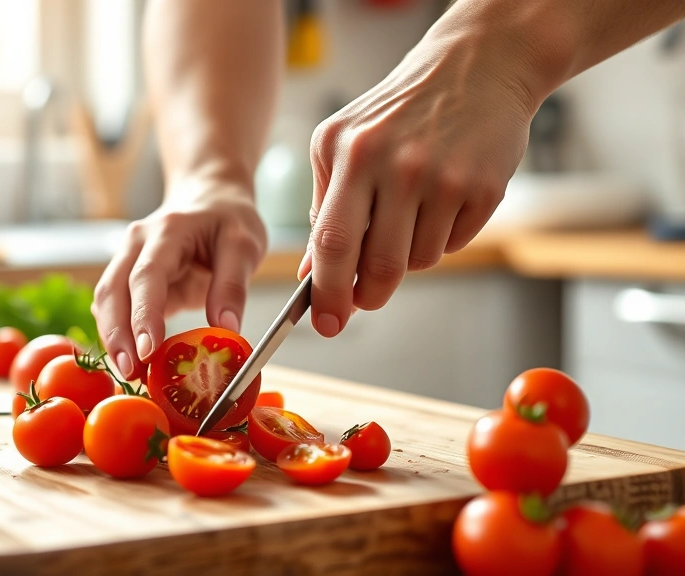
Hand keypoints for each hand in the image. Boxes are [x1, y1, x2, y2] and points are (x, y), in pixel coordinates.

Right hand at [92, 179, 266, 379]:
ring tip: (130, 376)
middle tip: (132, 374)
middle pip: (112, 291)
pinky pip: (113, 309)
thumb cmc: (227, 219)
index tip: (147, 351)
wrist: (208, 196)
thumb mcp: (244, 244)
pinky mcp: (128, 280)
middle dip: (117, 335)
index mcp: (166, 231)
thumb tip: (226, 330)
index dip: (144, 315)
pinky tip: (128, 361)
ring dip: (112, 339)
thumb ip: (233, 285)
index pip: (147, 276)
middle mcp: (136, 244)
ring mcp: (126, 260)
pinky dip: (116, 335)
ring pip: (105, 301)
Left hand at [300, 21, 540, 336]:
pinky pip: (452, 245)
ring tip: (411, 213)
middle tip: (364, 298)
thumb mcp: (341, 143)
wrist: (475, 67)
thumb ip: (323, 207)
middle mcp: (395, 165)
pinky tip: (441, 200)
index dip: (326, 292)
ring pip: (417, 262)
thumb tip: (310, 272)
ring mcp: (443, 177)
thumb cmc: (399, 111)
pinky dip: (441, 238)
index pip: (330, 242)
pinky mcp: (483, 188)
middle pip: (376, 265)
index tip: (325, 322)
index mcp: (350, 153)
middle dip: (367, 296)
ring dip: (408, 258)